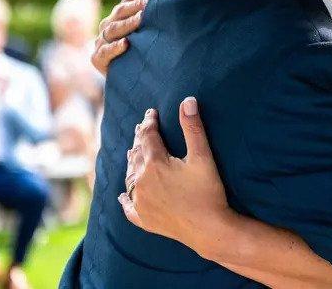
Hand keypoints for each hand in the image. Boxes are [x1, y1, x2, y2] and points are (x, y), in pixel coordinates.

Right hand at [93, 0, 153, 73]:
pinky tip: (126, 44)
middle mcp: (108, 24)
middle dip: (136, 6)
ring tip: (141, 19)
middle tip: (150, 2)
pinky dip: (114, 48)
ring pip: (113, 29)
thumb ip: (156, 13)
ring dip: (127, 23)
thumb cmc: (142, 50)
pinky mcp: (97, 59)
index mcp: (120, 13)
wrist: (129, 80)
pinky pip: (105, 52)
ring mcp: (101, 41)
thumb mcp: (149, 30)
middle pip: (121, 11)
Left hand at [120, 99, 233, 258]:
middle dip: (140, 139)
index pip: (148, 136)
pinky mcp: (143, 219)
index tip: (151, 112)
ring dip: (132, 162)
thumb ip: (193, 128)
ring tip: (133, 152)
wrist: (209, 230)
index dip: (149, 122)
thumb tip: (187, 101)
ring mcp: (140, 202)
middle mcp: (142, 182)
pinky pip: (128, 206)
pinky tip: (123, 195)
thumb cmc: (208, 192)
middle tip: (142, 128)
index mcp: (154, 164)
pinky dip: (126, 198)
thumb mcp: (202, 157)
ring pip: (130, 176)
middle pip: (136, 154)